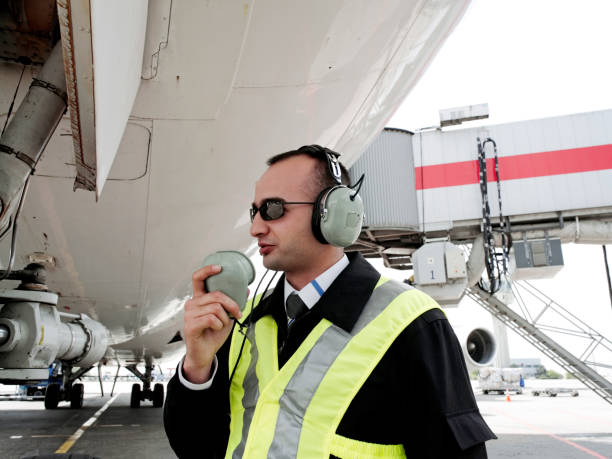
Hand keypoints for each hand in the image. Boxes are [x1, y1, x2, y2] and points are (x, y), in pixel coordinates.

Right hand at [182, 265, 242, 383]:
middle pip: (216, 295)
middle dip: (232, 304)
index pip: (198, 279)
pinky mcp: (190, 325)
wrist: (205, 353)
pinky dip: (219, 325)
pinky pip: (211, 319)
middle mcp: (192, 304)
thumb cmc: (213, 334)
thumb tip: (246, 289)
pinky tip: (215, 329)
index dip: (207, 270)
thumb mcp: (226, 316)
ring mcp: (189, 314)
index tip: (219, 268)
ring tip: (222, 325)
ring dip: (224, 318)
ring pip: (215, 308)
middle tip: (237, 313)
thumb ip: (233, 302)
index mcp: (199, 299)